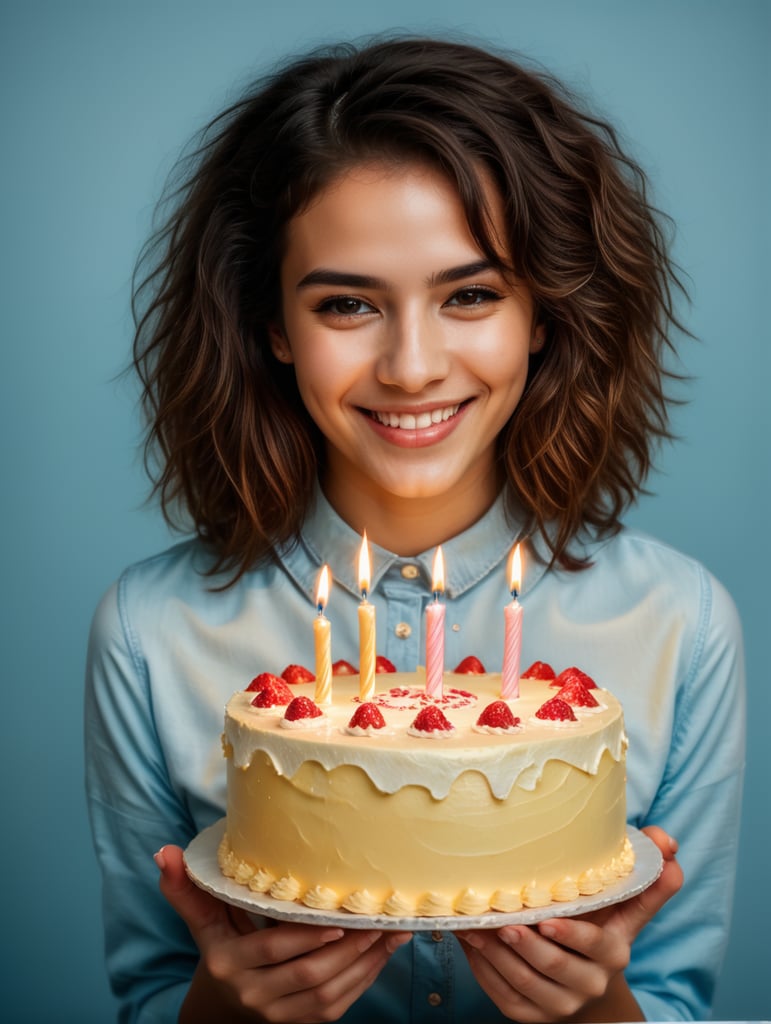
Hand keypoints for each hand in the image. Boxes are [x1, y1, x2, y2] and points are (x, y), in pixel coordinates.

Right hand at [155, 845, 411, 1021]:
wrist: (226, 1005)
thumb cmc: (222, 948)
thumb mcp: (204, 921)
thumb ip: (186, 889)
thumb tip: (164, 852)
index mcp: (229, 963)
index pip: (271, 949)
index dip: (304, 938)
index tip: (335, 921)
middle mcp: (254, 993)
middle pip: (307, 972)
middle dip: (347, 948)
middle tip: (375, 919)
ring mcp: (281, 1014)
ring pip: (329, 991)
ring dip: (365, 961)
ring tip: (389, 931)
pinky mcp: (305, 1023)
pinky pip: (341, 1003)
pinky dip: (367, 977)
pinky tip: (385, 950)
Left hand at [456, 827, 682, 1021]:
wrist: (590, 988)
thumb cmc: (603, 930)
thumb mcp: (627, 906)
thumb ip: (649, 876)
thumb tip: (668, 842)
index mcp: (613, 953)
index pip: (594, 945)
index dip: (571, 935)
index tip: (547, 921)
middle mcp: (589, 983)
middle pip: (554, 967)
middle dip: (526, 945)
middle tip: (502, 922)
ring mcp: (559, 1004)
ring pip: (524, 983)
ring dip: (496, 954)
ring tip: (474, 927)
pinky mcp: (532, 1015)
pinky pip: (504, 997)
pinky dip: (485, 971)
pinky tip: (471, 945)